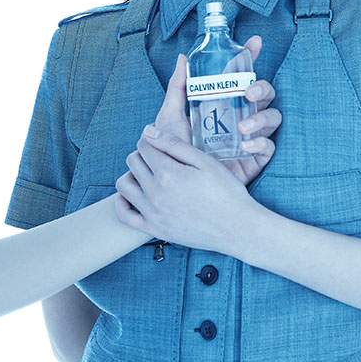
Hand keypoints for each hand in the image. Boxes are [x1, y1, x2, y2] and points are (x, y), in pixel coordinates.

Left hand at [115, 127, 258, 252]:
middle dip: (143, 154)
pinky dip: (123, 202)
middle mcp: (155, 193)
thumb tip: (148, 132)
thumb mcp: (205, 162)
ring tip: (149, 174)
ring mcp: (153, 213)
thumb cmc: (227, 193)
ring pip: (124, 184)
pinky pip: (124, 215)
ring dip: (132, 174)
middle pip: (133, 162)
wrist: (237, 228)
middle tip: (160, 156)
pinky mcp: (154, 229)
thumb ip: (174, 144)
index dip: (152, 139)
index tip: (162, 141)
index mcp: (168, 173)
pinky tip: (135, 195)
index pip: (144, 146)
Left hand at [154, 37, 280, 187]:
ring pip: (272, 118)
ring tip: (243, 127)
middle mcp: (241, 116)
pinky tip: (247, 144)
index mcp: (224, 103)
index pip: (242, 76)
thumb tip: (183, 59)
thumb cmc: (174, 153)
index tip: (254, 42)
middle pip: (264, 94)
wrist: (178, 188)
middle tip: (248, 92)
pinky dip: (261, 143)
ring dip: (262, 118)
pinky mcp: (255, 159)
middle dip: (262, 88)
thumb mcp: (171, 119)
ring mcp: (250, 137)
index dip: (250, 57)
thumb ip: (177, 90)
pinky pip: (269, 147)